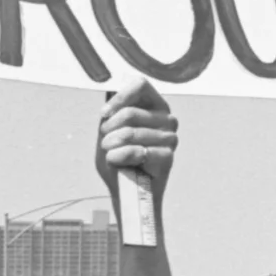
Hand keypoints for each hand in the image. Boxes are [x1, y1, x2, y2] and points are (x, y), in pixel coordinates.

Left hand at [95, 80, 177, 208]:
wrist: (125, 191)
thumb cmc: (117, 159)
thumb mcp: (108, 132)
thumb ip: (110, 114)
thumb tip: (110, 102)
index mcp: (154, 105)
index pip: (141, 85)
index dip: (119, 98)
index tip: (104, 114)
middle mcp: (166, 118)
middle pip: (131, 112)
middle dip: (109, 129)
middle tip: (105, 143)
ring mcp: (170, 137)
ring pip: (131, 132)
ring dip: (112, 145)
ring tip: (110, 154)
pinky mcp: (168, 156)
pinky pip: (137, 151)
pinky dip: (120, 157)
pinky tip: (116, 161)